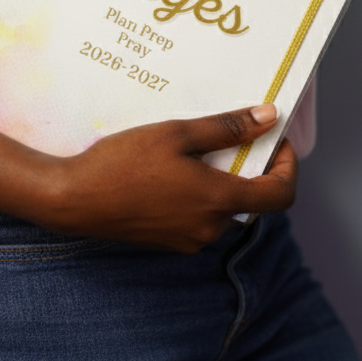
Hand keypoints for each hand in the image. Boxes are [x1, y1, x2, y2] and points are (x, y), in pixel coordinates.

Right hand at [42, 106, 297, 252]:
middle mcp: (211, 226)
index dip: (288, 166)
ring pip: (222, 208)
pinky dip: (196, 196)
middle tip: (225, 136)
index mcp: (218, 199)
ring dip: (218, 181)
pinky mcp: (170, 242)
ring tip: (188, 151)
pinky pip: (198, 218)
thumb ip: (226, 128)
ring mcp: (190, 239)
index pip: (280, 194)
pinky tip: (167, 173)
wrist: (73, 200)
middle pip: (251, 199)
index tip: (276, 141)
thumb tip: (268, 117)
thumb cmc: (121, 164)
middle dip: (246, 168)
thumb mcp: (175, 134)